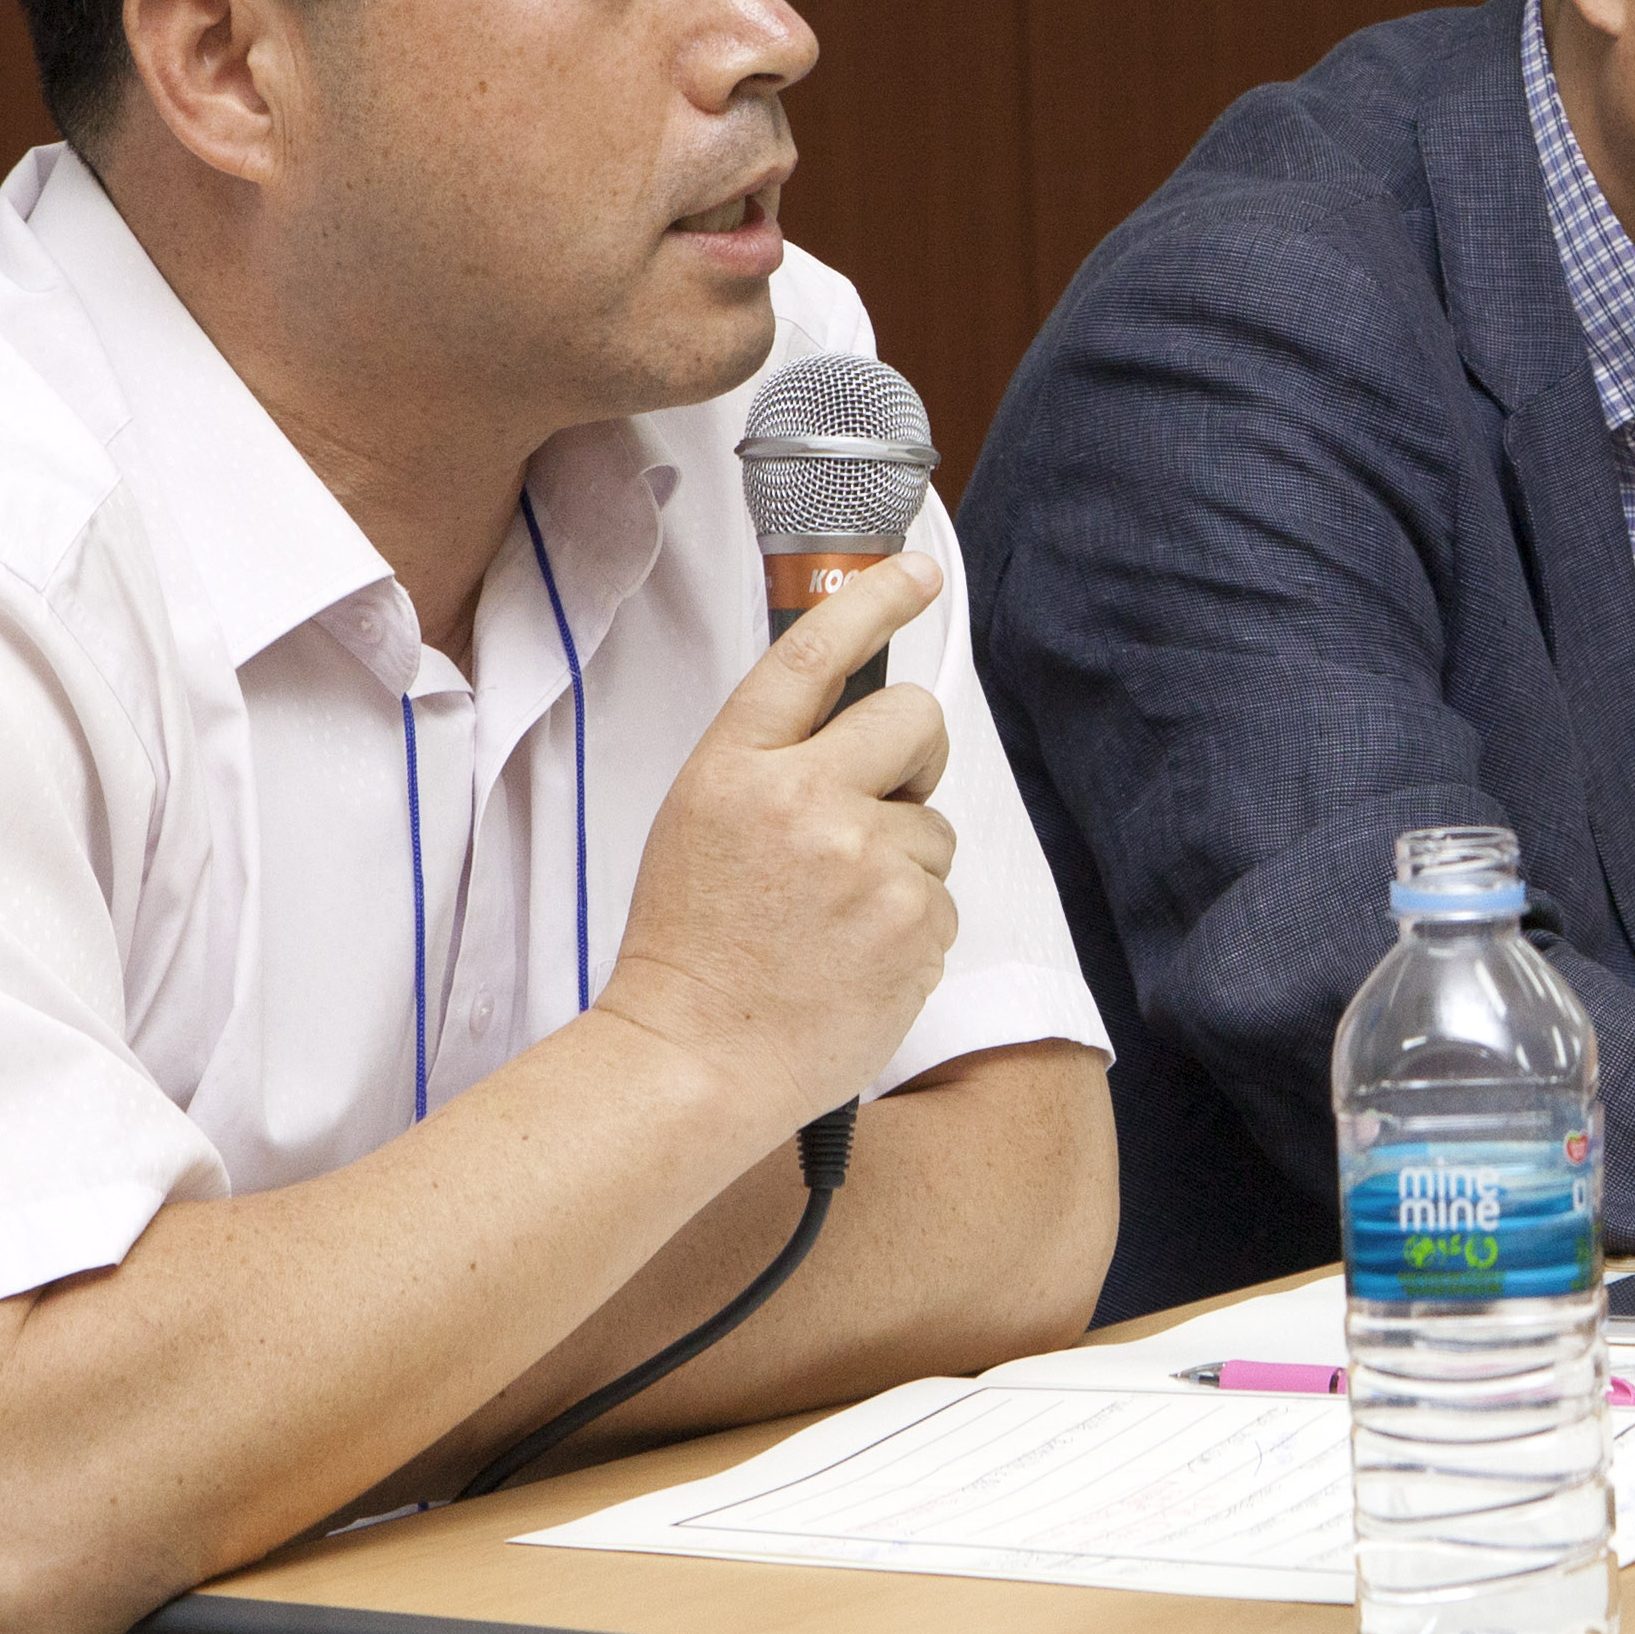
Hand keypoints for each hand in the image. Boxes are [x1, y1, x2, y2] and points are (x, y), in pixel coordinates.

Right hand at [591, 543, 958, 1142]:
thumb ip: (774, 766)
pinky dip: (911, 925)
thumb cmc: (692, 948)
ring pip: (934, 825)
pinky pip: (942, 896)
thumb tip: (860, 733)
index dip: (874, 598)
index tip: (916, 573)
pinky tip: (855, 958)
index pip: (814, 653)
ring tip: (836, 918)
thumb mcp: (701, 822)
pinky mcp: (913, 920)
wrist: (694, 1060)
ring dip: (903, 861)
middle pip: (912, 720)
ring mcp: (866, 861)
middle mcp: (805, 799)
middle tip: (887, 801)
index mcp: (736, 767)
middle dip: (916, 754)